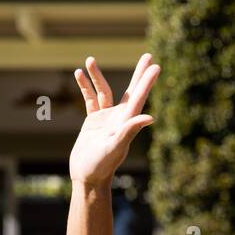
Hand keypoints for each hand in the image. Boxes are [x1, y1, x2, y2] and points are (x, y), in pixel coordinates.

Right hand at [69, 53, 159, 187]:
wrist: (88, 178)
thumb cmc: (102, 165)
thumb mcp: (115, 147)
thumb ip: (130, 131)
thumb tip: (149, 117)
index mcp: (126, 122)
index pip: (139, 97)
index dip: (147, 81)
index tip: (155, 65)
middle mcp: (119, 118)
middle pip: (131, 91)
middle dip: (139, 74)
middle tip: (148, 57)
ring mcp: (106, 119)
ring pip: (105, 91)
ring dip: (97, 76)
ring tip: (89, 60)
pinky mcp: (93, 123)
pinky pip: (90, 100)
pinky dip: (85, 87)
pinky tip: (79, 75)